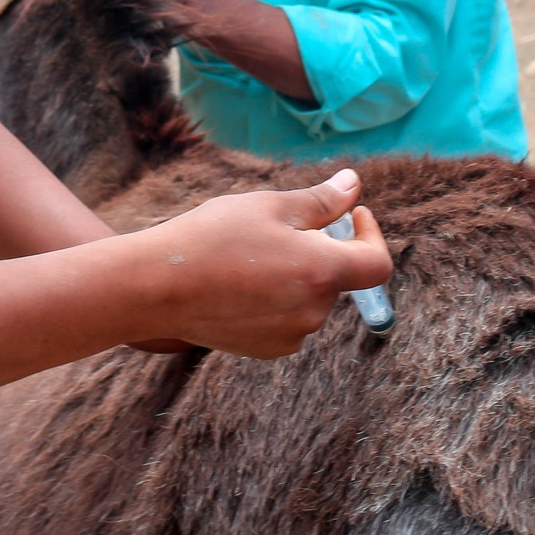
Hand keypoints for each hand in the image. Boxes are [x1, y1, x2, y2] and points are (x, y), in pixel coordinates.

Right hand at [144, 170, 391, 359]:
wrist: (158, 287)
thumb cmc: (212, 238)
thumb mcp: (269, 206)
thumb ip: (321, 200)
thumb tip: (354, 185)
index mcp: (322, 272)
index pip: (377, 264)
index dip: (371, 235)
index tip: (351, 215)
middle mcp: (314, 311)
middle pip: (335, 277)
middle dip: (318, 250)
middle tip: (273, 229)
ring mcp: (291, 335)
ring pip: (308, 297)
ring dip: (294, 275)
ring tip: (246, 256)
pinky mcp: (266, 349)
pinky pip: (287, 319)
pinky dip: (275, 299)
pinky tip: (238, 283)